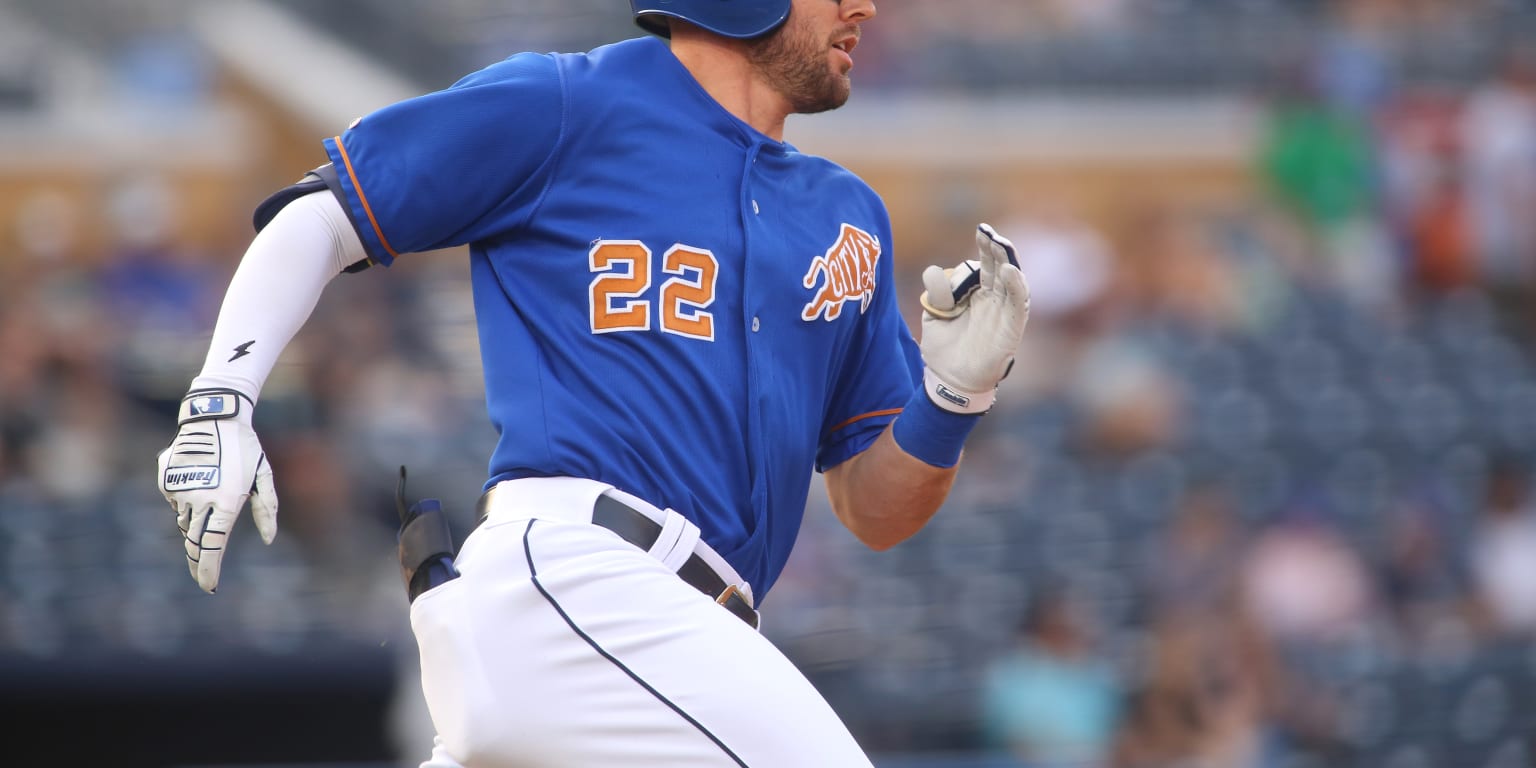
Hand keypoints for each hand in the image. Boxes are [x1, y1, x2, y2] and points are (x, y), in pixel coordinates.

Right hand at [156, 389, 277, 591]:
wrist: (214, 416)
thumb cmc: (245, 448)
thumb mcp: (264, 477)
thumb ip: (267, 510)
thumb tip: (269, 539)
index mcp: (225, 503)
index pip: (212, 546)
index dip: (209, 570)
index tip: (209, 586)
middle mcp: (199, 500)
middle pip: (194, 542)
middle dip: (198, 561)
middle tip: (203, 575)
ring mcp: (179, 490)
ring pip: (185, 521)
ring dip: (196, 525)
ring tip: (212, 503)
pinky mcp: (166, 480)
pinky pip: (178, 501)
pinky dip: (188, 500)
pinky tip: (201, 479)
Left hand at [917, 223, 1030, 413]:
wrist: (950, 380)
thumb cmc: (943, 349)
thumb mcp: (933, 315)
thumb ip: (936, 293)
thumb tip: (934, 270)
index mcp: (977, 293)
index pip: (985, 263)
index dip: (984, 246)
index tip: (981, 229)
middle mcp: (994, 299)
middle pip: (1001, 267)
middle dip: (997, 248)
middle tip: (989, 232)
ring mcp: (1004, 312)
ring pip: (1012, 281)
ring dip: (1008, 261)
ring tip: (1000, 244)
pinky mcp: (1012, 327)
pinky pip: (1019, 303)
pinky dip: (1017, 286)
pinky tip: (1010, 271)